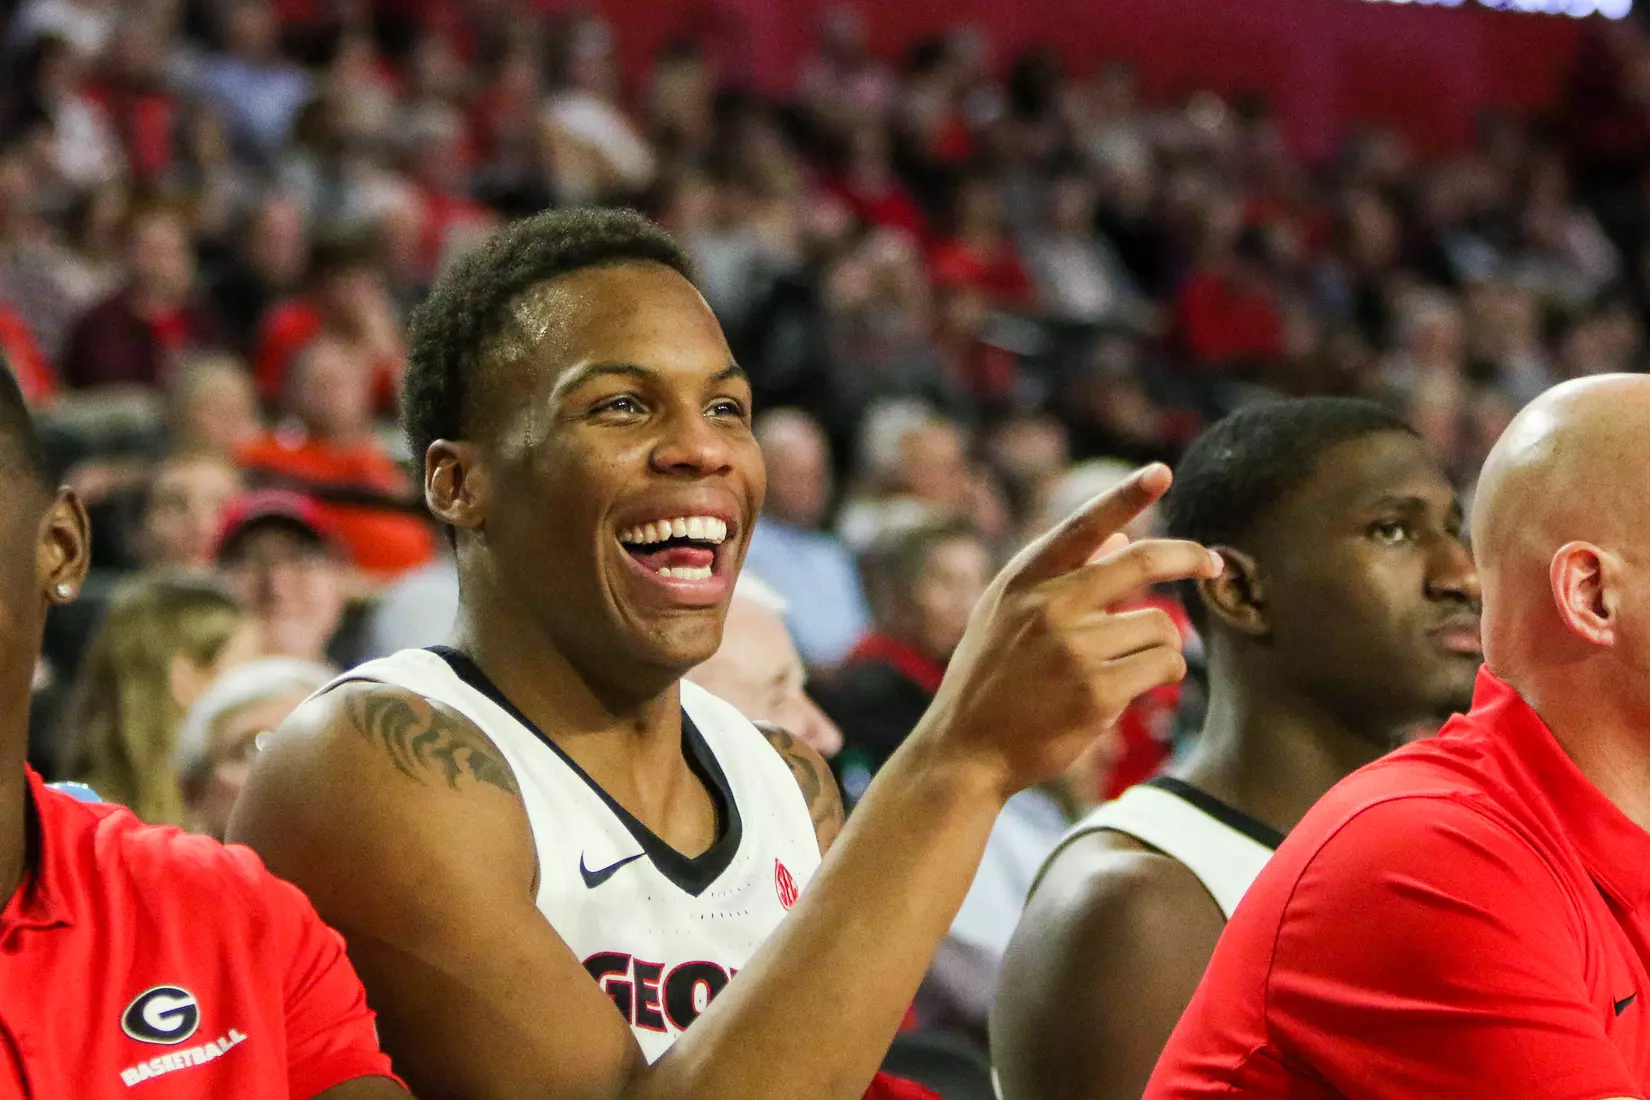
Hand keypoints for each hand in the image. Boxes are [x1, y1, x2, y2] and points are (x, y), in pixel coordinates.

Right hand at [910, 463, 1220, 799]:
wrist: (963, 749)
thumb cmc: (990, 677)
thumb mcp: (1006, 613)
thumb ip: (1059, 574)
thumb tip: (1123, 537)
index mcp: (1024, 579)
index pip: (1083, 525)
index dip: (1126, 495)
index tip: (1161, 472)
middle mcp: (1048, 606)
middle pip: (1142, 562)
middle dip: (1190, 557)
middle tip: (1213, 563)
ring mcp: (1072, 649)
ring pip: (1161, 625)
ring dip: (1164, 645)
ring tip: (1136, 665)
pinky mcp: (1096, 692)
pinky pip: (1162, 667)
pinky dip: (1161, 675)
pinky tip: (1133, 689)